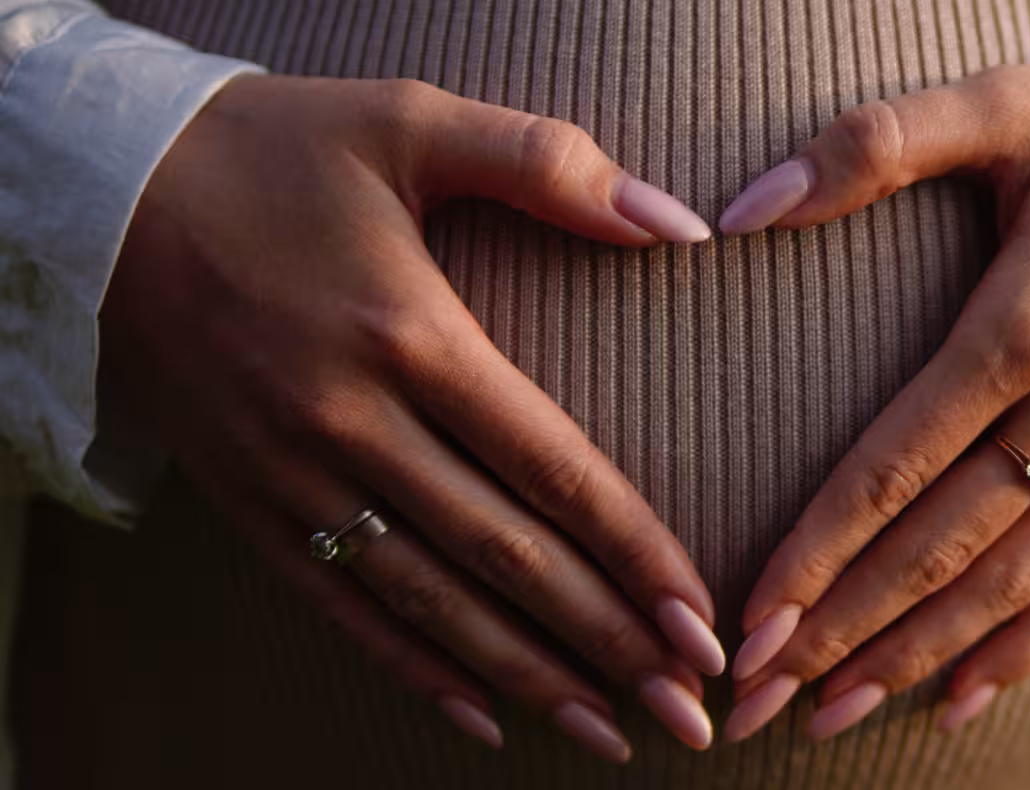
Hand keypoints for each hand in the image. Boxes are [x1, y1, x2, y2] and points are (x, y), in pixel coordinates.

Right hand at [101, 76, 726, 759]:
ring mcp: (291, 473)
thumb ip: (549, 165)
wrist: (99, 187)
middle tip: (687, 710)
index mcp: (409, 333)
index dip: (634, 554)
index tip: (700, 620)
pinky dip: (413, 668)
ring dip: (528, 676)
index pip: (550, 468)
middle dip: (606, 642)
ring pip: (430, 601)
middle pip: (504, 557)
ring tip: (611, 731)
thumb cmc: (272, 149)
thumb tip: (680, 224)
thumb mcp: (409, 120)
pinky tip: (484, 716)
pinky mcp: (246, 502)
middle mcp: (350, 422)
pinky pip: (340, 605)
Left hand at [717, 64, 1029, 740]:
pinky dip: (1027, 650)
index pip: (896, 462)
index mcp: (1029, 322)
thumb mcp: (1008, 104)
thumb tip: (743, 205)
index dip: (816, 549)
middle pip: (942, 544)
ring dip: (917, 655)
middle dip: (843, 628)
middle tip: (753, 697)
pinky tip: (958, 703)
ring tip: (830, 715)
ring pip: (1011, 581)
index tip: (748, 618)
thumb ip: (874, 143)